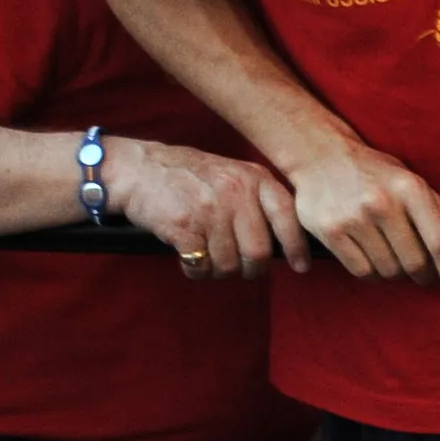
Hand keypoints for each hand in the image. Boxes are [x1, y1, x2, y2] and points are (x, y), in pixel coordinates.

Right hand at [109, 137, 308, 280]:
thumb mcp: (233, 174)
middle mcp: (237, 193)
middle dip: (251, 269)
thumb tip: (283, 240)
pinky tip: (189, 261)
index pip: (288, 216)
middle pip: (258, 252)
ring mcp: (211, 210)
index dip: (297, 246)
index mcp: (255, 178)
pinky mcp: (184, 227)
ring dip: (218, 271)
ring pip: (229, 264)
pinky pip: (200, 266)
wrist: (139, 168)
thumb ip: (257, 199)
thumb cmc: (189, 176)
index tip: (300, 266)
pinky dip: (196, 271)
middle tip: (240, 269)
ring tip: (207, 258)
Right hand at [289, 132, 439, 294]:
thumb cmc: (373, 172)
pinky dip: (372, 274)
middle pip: (415, 263)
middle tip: (423, 274)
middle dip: (424, 275)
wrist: (321, 156)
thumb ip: (433, 208)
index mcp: (411, 189)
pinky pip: (361, 271)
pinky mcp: (330, 231)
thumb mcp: (409, 179)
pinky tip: (372, 260)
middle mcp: (384, 203)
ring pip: (388, 271)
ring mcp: (355, 218)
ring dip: (395, 274)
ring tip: (393, 259)